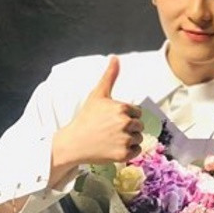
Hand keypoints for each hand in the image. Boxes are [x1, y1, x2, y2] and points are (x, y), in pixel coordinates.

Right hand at [51, 56, 143, 177]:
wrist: (73, 142)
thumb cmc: (86, 117)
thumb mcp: (98, 94)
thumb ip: (110, 76)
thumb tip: (115, 57)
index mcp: (122, 108)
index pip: (137, 112)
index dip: (126, 115)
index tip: (112, 119)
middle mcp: (125, 123)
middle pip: (139, 125)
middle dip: (128, 127)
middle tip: (110, 130)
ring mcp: (124, 140)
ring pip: (138, 138)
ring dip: (129, 139)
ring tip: (112, 139)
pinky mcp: (123, 155)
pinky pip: (137, 151)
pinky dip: (129, 151)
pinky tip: (114, 147)